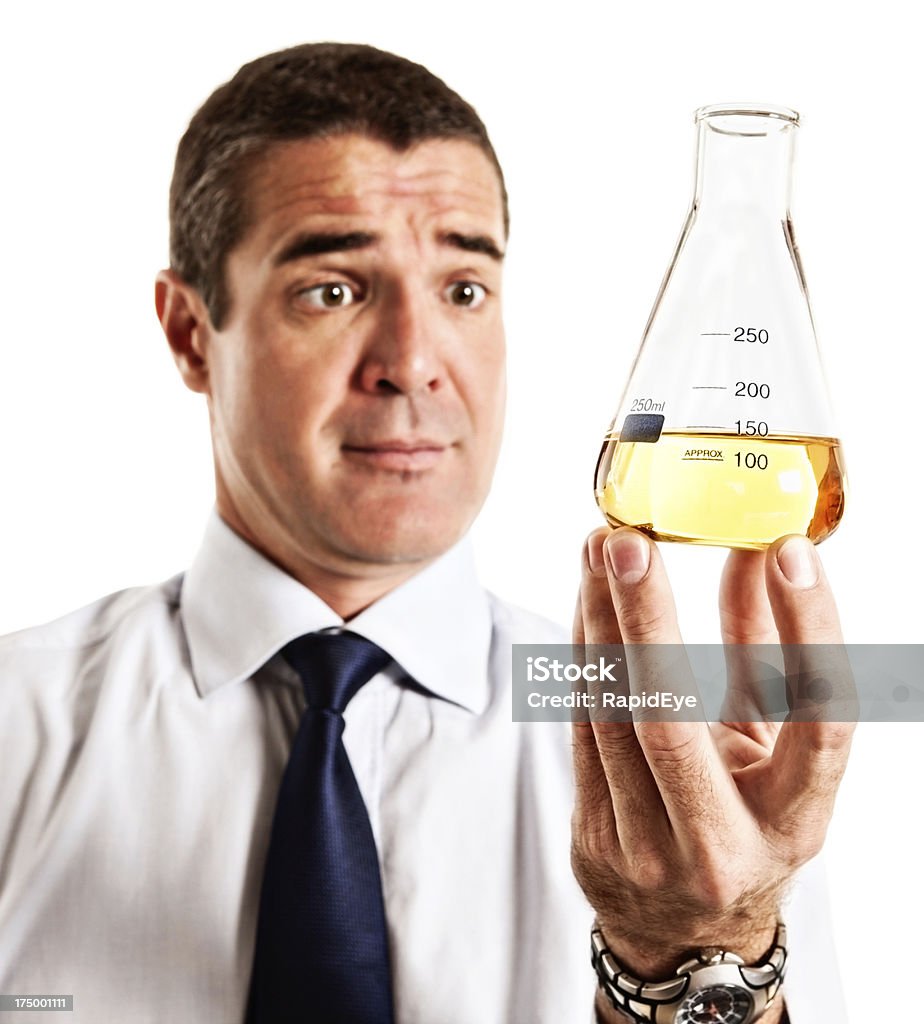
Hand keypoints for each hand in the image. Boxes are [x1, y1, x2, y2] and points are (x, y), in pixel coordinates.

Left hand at [571, 527, 853, 991]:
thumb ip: (767, 650)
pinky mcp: (595, 837)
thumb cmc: (742, 816)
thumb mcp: (772, 749)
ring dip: (599, 624)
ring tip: (599, 550)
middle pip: (675, 720)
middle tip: (629, 539)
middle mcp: (724, 840)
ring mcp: (649, 847)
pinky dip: (582, 657)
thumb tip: (757, 549)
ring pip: (612, 718)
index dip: (810, 630)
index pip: (818, 719)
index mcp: (794, 818)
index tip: (787, 550)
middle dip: (648, 620)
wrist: (681, 929)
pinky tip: (587, 602)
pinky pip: (581, 729)